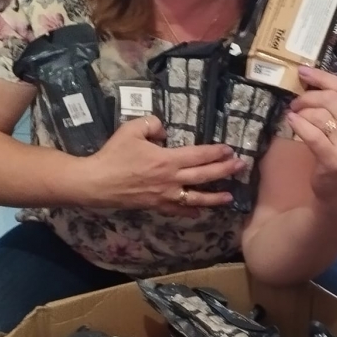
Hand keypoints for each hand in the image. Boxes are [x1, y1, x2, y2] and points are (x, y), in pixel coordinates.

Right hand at [79, 114, 244, 210]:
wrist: (96, 182)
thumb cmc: (114, 155)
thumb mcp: (131, 129)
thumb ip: (152, 124)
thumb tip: (164, 131)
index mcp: (167, 159)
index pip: (198, 155)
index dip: (215, 152)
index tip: (229, 150)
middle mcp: (171, 180)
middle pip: (204, 176)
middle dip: (224, 171)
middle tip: (240, 167)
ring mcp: (165, 196)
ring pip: (196, 198)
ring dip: (215, 197)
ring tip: (230, 197)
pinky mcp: (156, 206)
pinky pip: (178, 210)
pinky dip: (191, 211)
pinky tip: (200, 211)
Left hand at [286, 66, 336, 203]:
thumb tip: (313, 79)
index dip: (322, 77)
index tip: (303, 72)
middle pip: (331, 99)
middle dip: (308, 97)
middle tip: (295, 102)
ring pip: (320, 115)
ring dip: (302, 112)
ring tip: (294, 115)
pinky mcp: (334, 158)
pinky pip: (312, 133)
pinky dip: (298, 125)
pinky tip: (291, 122)